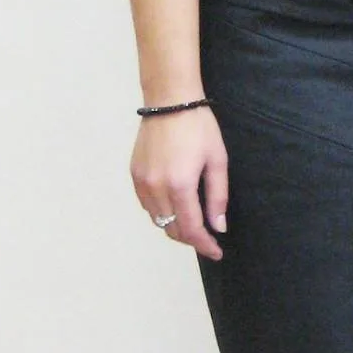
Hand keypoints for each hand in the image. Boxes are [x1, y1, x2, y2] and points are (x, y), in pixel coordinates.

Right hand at [130, 109, 228, 260]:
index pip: (191, 229)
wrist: (170, 100)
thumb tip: (218, 227)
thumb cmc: (198, 127)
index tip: (216, 252)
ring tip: (193, 224)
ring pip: (157, 220)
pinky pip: (147, 205)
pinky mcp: (134, 174)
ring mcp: (142, 182)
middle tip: (207, 239)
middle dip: (191, 239)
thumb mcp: (217, 160)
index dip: (204, 245)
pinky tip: (174, 207)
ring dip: (175, 227)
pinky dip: (161, 213)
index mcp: (179, 185)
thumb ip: (218, 197)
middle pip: (171, 229)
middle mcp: (156, 188)